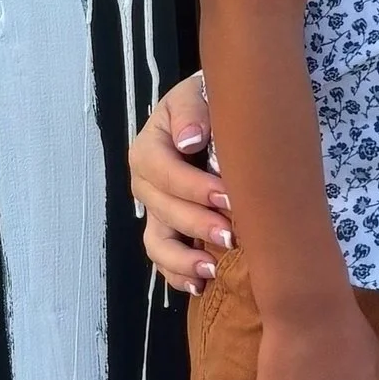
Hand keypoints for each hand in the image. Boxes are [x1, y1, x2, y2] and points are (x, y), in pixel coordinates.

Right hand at [129, 73, 226, 291]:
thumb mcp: (197, 94)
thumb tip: (189, 141)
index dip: (194, 188)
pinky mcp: (168, 230)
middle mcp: (146, 183)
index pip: (164, 172)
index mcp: (149, 148)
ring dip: (183, 259)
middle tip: (232, 235)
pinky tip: (201, 285)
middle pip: (163, 210)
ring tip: (212, 270)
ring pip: (157, 242)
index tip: (228, 198)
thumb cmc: (208, 104)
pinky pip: (164, 260)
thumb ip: (192, 112)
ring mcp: (155, 210)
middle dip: (197, 224)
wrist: (214, 115)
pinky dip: (179, 275)